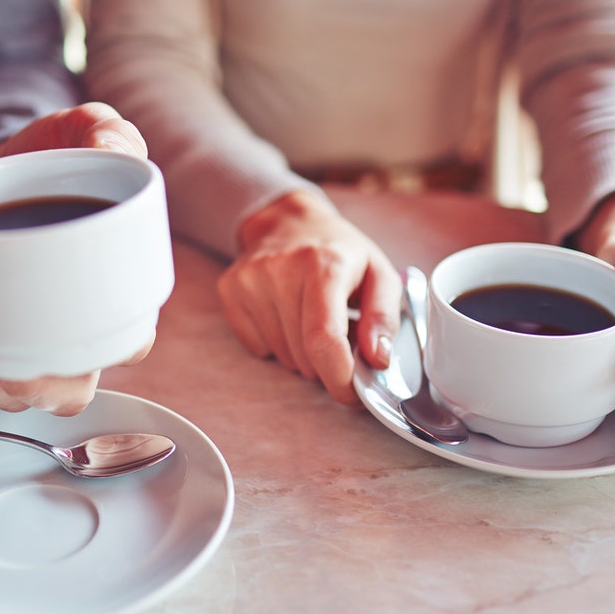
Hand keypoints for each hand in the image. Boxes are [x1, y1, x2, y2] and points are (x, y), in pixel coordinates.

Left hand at [0, 102, 153, 413]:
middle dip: (47, 385)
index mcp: (117, 289)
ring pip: (27, 395)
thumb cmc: (52, 155)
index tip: (78, 329)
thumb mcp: (85, 131)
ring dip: (1, 385)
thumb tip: (112, 147)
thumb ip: (107, 131)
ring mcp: (32, 337)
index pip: (132, 342)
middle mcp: (78, 327)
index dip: (112, 348)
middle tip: (16, 357)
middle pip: (75, 388)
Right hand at [219, 190, 401, 403]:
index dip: (339, 378)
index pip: (324, 340)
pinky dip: (275, 344)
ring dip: (301, 353)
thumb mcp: (379, 274)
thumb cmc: (339, 252)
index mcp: (325, 264)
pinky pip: (257, 348)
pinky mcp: (230, 289)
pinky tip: (284, 315)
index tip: (352, 394)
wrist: (289, 220)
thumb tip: (377, 361)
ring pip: (281, 356)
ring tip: (309, 318)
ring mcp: (250, 279)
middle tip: (336, 333)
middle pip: (304, 355)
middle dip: (326, 361)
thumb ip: (384, 319)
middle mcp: (281, 269)